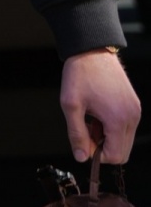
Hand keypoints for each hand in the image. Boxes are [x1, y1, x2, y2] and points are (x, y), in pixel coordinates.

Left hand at [60, 49, 140, 163]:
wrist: (91, 49)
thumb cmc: (80, 73)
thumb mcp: (71, 104)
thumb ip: (76, 134)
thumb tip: (81, 157)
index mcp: (118, 118)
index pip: (116, 156)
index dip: (97, 155)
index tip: (84, 142)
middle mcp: (131, 116)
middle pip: (123, 151)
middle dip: (103, 147)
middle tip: (86, 130)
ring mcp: (135, 110)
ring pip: (124, 140)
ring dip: (107, 137)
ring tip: (90, 118)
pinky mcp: (133, 104)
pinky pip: (126, 126)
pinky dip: (112, 126)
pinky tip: (98, 112)